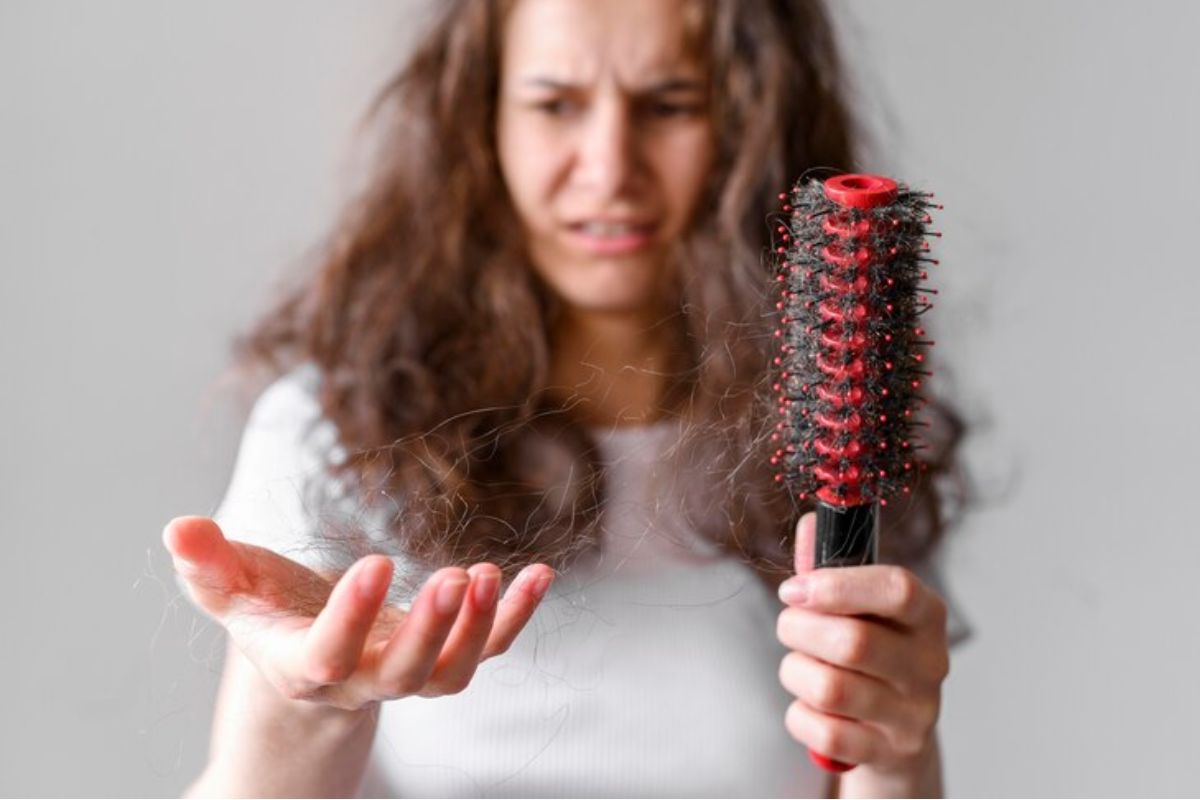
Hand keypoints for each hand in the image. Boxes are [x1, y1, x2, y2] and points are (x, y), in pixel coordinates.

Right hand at [163, 516, 553, 710]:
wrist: (312, 664)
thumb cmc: (270, 619)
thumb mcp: (234, 593)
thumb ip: (209, 566)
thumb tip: (177, 528)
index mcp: (304, 665)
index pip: (327, 655)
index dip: (351, 618)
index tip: (376, 561)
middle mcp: (362, 680)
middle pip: (403, 675)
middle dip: (431, 631)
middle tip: (456, 578)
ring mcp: (409, 674)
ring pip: (451, 673)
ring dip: (479, 628)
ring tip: (493, 574)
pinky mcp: (444, 657)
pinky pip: (489, 648)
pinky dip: (516, 617)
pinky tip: (540, 574)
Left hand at [775, 512, 948, 773]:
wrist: (894, 736)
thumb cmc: (870, 656)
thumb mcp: (859, 609)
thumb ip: (831, 567)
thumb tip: (811, 521)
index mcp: (926, 616)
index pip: (898, 590)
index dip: (838, 585)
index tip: (794, 588)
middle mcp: (930, 664)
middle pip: (853, 642)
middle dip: (799, 630)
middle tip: (789, 626)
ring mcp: (913, 714)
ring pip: (831, 688)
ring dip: (795, 672)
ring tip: (800, 667)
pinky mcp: (890, 753)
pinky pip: (823, 732)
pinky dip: (799, 717)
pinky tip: (810, 706)